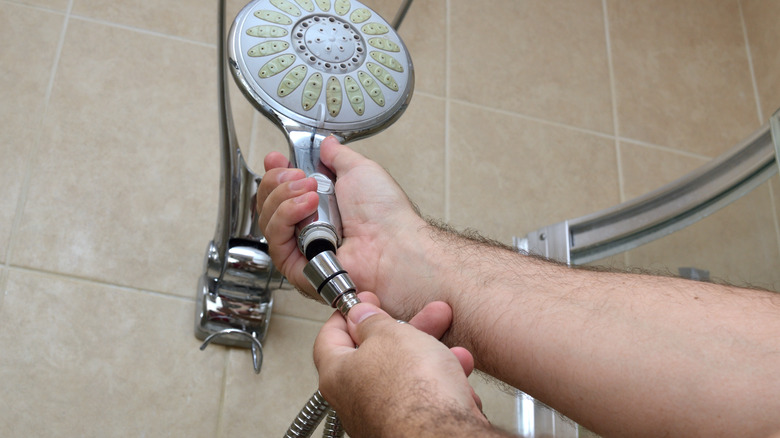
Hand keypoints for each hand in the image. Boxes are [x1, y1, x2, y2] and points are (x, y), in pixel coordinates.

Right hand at [256, 137, 430, 314]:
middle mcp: (309, 228)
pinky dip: (285, 217)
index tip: (277, 159)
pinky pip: (275, 241)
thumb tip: (326, 144)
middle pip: (269, 203)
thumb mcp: (360, 170)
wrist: (392, 242)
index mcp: (322, 207)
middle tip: (300, 176)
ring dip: (284, 197)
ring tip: (311, 192)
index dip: (275, 173)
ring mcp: (303, 249)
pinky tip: (307, 206)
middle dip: (279, 182)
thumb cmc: (385, 214)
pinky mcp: (298, 268)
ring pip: (268, 220)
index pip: (283, 191)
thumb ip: (338, 156)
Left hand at [313, 292, 492, 437]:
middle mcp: (355, 401)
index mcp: (338, 375)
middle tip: (425, 317)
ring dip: (433, 360)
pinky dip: (443, 388)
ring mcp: (383, 417)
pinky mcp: (411, 429)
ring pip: (408, 377)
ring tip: (454, 352)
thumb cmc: (412, 392)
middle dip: (408, 333)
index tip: (365, 302)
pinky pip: (426, 400)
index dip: (348, 315)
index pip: (330, 337)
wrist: (444, 436)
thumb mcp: (390, 335)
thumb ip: (373, 322)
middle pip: (377, 355)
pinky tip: (459, 384)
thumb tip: (360, 315)